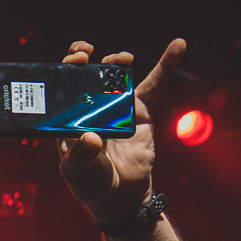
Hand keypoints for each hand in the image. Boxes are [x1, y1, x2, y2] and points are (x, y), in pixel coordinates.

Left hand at [57, 38, 186, 223]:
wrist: (120, 195)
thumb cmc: (91, 183)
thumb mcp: (77, 172)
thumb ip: (80, 156)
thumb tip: (91, 137)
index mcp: (69, 118)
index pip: (63, 87)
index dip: (65, 69)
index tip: (72, 63)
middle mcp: (90, 108)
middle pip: (85, 74)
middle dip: (83, 58)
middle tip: (86, 54)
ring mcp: (115, 106)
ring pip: (115, 75)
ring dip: (116, 60)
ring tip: (120, 60)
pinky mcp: (140, 110)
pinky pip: (154, 84)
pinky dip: (167, 64)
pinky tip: (177, 45)